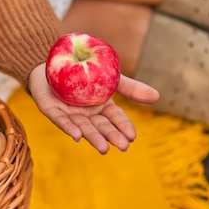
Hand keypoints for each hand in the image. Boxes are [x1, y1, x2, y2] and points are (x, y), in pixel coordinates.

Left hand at [28, 64, 158, 153]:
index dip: (123, 127)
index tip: (132, 136)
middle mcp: (86, 114)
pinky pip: (60, 120)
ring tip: (104, 149)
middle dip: (111, 137)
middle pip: (101, 127)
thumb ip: (131, 87)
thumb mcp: (111, 76)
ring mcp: (69, 113)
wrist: (55, 59)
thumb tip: (157, 96)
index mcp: (101, 107)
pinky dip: (69, 127)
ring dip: (93, 138)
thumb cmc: (85, 70)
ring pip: (83, 128)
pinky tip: (76, 136)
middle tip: (123, 147)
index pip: (115, 118)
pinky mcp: (51, 110)